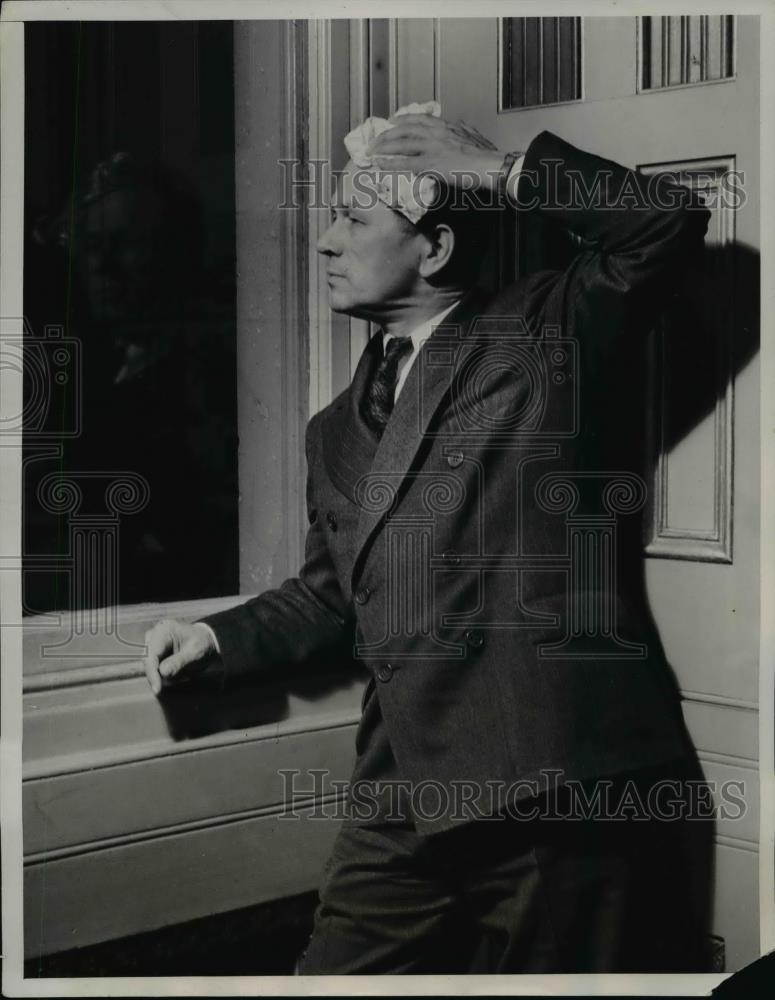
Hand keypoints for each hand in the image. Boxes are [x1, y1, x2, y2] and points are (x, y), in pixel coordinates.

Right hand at [143, 619, 217, 694]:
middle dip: (161, 676)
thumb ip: (179, 662)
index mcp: (163, 631)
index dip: (152, 673)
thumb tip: (162, 672)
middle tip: (183, 678)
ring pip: (151, 669)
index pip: (150, 655)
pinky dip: (168, 676)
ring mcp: (152, 646)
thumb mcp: (195, 653)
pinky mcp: (154, 655)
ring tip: (185, 674)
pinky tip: (182, 674)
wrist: (207, 642)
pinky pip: (155, 671)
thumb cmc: (203, 644)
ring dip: (167, 677)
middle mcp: (153, 636)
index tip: (157, 689)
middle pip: (148, 663)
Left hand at [367, 114, 507, 192]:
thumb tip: (459, 125)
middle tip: (375, 140)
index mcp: (446, 126)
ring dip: (383, 147)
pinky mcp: (430, 163)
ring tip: (371, 151)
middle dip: (387, 134)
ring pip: (401, 143)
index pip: (419, 119)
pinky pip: (404, 163)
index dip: (403, 120)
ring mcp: (431, 148)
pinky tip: (379, 164)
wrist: (490, 165)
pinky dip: (389, 163)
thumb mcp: (473, 135)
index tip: (392, 121)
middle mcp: (436, 133)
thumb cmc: (486, 155)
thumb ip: (462, 129)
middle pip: (405, 129)